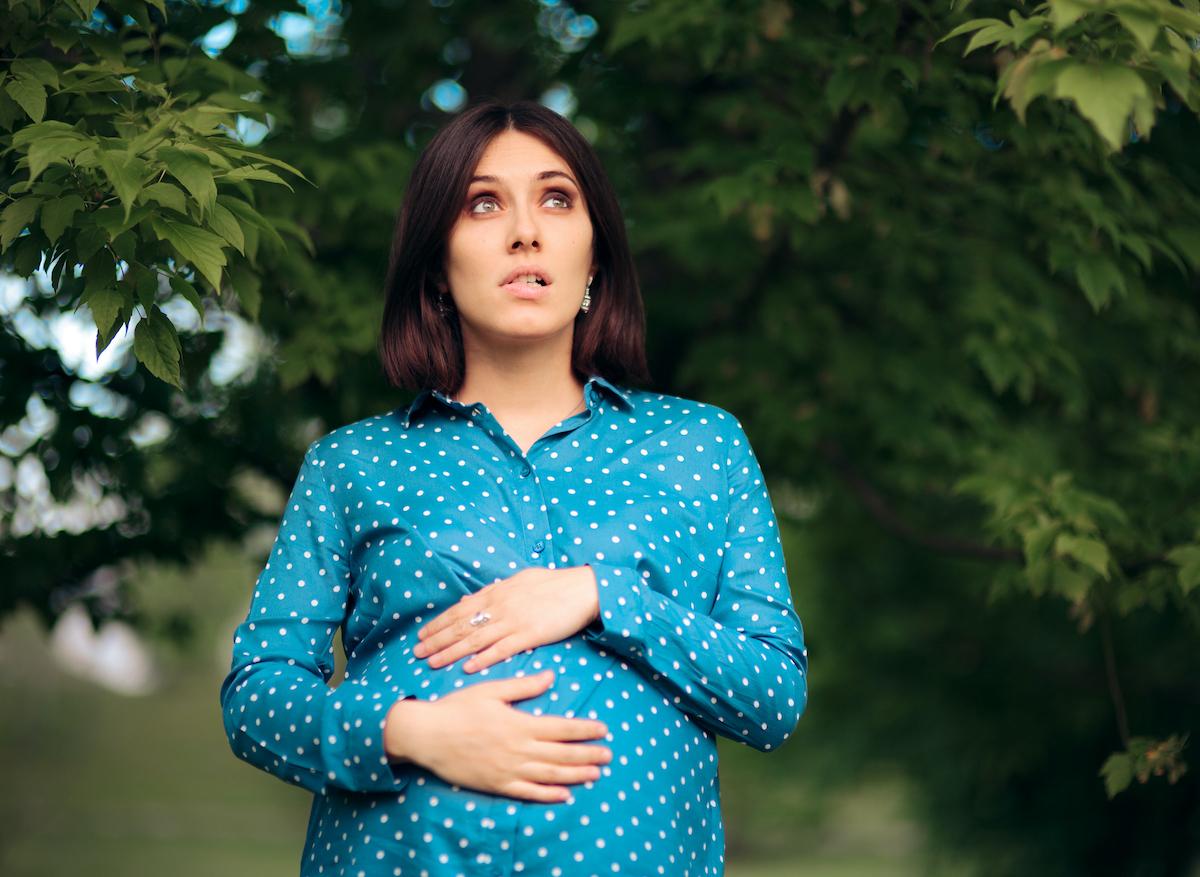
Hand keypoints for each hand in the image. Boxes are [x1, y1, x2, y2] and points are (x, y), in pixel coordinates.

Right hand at [384, 670, 611, 801]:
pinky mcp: (496, 785)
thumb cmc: (457, 708)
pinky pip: (527, 792)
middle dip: (588, 755)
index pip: (561, 728)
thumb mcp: (491, 690)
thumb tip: (551, 677)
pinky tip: (564, 794)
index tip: (603, 730)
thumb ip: (524, 686)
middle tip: (608, 755)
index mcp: (519, 723)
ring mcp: (507, 769)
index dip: (584, 730)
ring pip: (549, 775)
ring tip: (595, 774)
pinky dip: (548, 795)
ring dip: (575, 775)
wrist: (426, 735)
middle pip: (561, 754)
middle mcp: (517, 749)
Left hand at [411, 565, 598, 672]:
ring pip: (475, 639)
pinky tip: (468, 668)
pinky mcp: (530, 635)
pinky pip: (502, 649)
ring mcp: (514, 621)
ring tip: (432, 663)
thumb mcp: (519, 580)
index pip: (459, 610)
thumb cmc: (554, 584)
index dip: (439, 623)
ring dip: (452, 652)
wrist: (583, 589)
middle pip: (461, 626)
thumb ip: (494, 591)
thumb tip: (470, 600)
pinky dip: (483, 659)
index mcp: (497, 593)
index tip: (422, 634)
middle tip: (417, 653)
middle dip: (437, 640)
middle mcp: (500, 607)